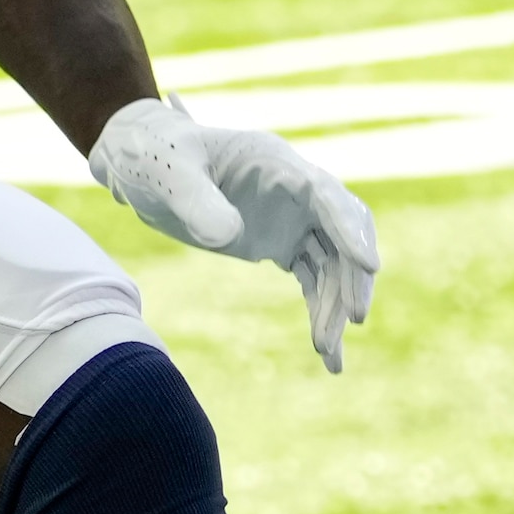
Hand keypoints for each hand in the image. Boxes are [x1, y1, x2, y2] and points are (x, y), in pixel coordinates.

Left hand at [87, 95, 379, 372]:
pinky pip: (313, 278)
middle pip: (342, 233)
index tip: (370, 266)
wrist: (143, 167)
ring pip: (332, 263)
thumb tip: (230, 235)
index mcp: (275, 163)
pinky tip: (324, 348)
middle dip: (351, 277)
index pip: (326, 195)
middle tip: (350, 321)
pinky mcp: (282, 242)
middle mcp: (295, 190)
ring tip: (329, 355)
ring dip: (335, 306)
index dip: (349, 229)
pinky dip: (321, 310)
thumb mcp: (170, 176)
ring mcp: (293, 218)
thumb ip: (197, 201)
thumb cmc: (156, 158)